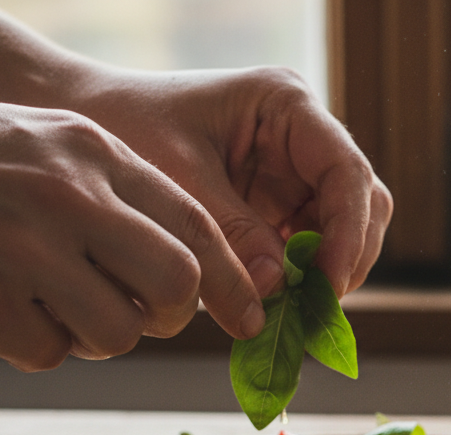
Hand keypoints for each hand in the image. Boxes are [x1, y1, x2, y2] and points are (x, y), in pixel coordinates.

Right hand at [0, 72, 264, 370]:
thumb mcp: (36, 141)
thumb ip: (110, 194)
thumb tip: (182, 265)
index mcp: (91, 150)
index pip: (196, 225)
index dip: (229, 281)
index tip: (247, 315)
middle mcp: (68, 195)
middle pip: (174, 286)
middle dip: (166, 317)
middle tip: (135, 317)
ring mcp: (23, 249)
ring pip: (116, 333)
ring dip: (92, 335)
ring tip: (43, 304)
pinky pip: (48, 355)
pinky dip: (32, 346)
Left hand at [72, 66, 391, 297]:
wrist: (89, 119)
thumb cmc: (126, 125)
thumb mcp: (176, 179)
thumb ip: (230, 233)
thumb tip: (278, 290)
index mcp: (285, 105)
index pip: (346, 172)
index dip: (347, 233)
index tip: (327, 285)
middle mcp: (302, 137)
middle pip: (361, 205)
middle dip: (344, 260)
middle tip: (310, 310)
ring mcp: (294, 173)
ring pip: (343, 233)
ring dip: (323, 276)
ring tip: (288, 313)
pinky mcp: (277, 206)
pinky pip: (307, 250)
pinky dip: (296, 282)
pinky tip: (271, 305)